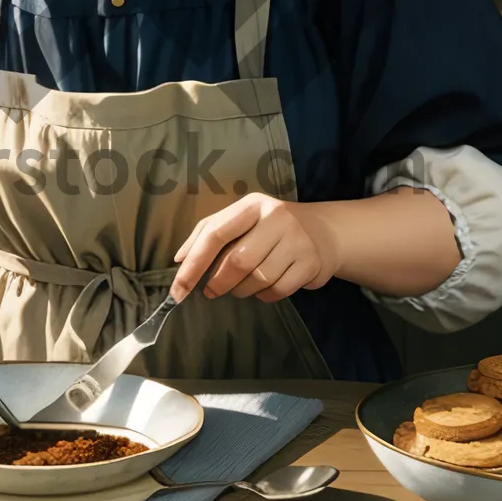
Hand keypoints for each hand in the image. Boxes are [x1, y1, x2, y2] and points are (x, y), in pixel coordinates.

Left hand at [170, 194, 338, 302]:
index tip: (178, 290)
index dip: (194, 263)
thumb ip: (208, 233)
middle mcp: (276, 218)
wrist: (323, 232)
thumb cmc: (270, 227)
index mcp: (252, 205)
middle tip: (210, 291)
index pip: (215, 233)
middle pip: (237, 261)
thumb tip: (180, 258)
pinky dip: (264, 296)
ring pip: (257, 279)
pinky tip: (264, 287)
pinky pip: (277, 291)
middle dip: (217, 282)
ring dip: (241, 290)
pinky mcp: (310, 263)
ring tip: (241, 286)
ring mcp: (296, 240)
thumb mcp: (241, 219)